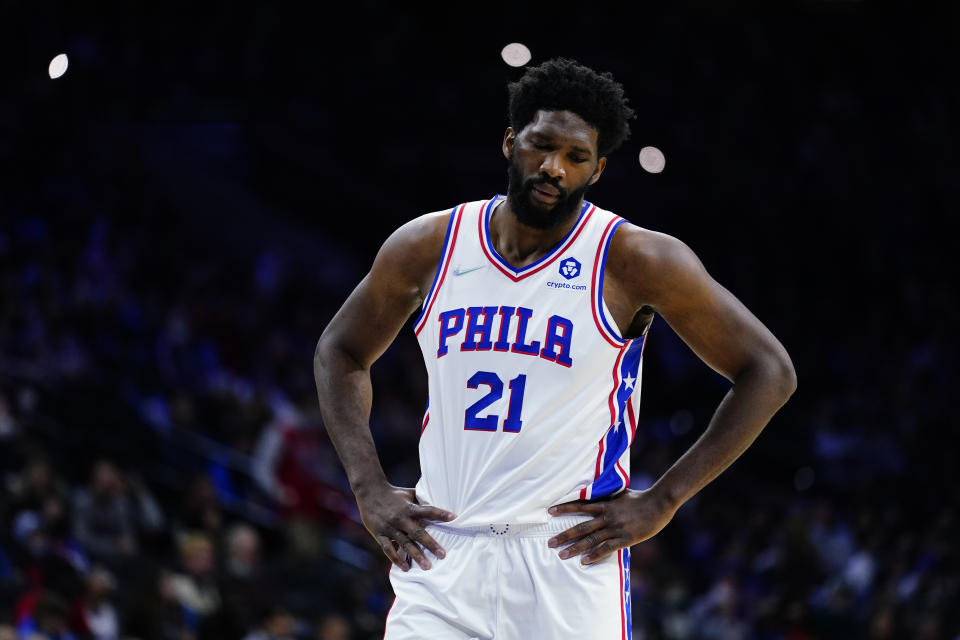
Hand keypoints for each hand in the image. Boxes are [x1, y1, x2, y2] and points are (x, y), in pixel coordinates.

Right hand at [356, 483, 456, 571]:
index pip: (428, 511)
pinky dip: (397, 559)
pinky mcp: (380, 534)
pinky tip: (406, 567)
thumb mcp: (408, 493)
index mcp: (409, 507)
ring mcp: (390, 528)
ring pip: (405, 544)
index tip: (454, 517)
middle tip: (443, 555)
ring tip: (427, 566)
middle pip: (418, 532)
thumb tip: (440, 499)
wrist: (369, 492)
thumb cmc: (393, 493)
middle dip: (431, 544)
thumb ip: (422, 500)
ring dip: (416, 555)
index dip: (441, 514)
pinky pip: (388, 549)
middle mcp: (400, 518)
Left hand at [547, 488, 676, 563]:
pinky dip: (594, 555)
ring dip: (575, 548)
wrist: (658, 504)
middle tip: (549, 542)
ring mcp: (615, 528)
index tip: (549, 512)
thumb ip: (607, 497)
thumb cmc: (640, 498)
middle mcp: (607, 517)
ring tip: (562, 554)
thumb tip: (596, 493)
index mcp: (605, 505)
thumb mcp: (620, 494)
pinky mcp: (625, 538)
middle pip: (581, 527)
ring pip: (591, 539)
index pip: (580, 506)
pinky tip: (584, 561)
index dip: (564, 508)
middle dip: (564, 535)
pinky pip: (606, 548)